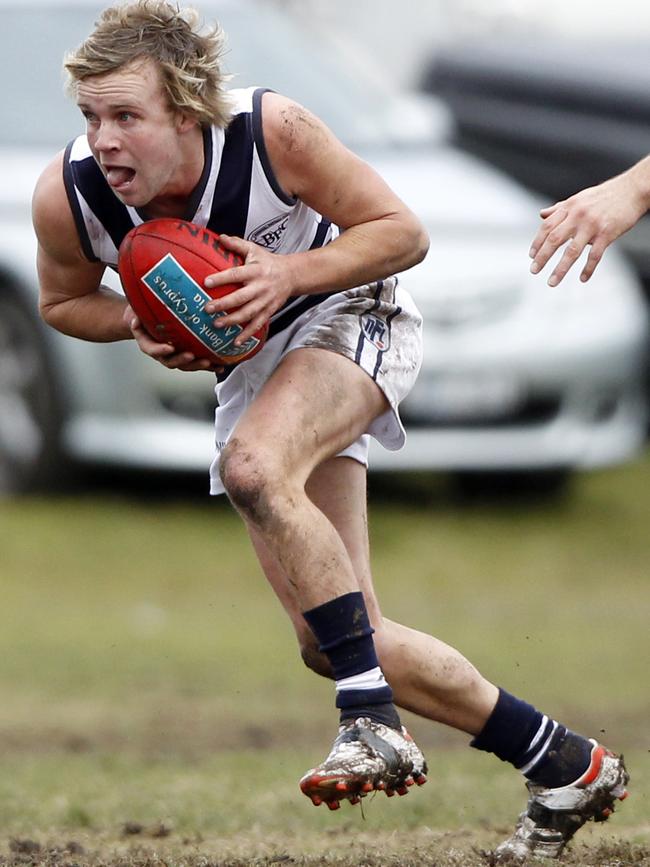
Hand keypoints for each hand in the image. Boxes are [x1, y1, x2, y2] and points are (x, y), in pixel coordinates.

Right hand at [122, 305, 223, 372]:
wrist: (147, 320)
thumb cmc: (142, 315)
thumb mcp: (135, 311)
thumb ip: (135, 314)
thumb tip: (136, 318)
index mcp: (148, 344)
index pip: (152, 350)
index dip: (160, 350)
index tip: (169, 347)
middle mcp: (162, 353)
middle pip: (172, 361)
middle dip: (183, 360)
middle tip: (192, 356)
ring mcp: (176, 355)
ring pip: (186, 365)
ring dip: (198, 365)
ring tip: (209, 362)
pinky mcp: (187, 355)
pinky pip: (198, 362)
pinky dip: (210, 365)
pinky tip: (220, 364)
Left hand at [203, 235, 294, 343]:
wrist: (291, 275)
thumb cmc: (268, 262)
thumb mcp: (254, 249)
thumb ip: (237, 244)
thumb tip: (220, 237)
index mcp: (255, 271)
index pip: (236, 274)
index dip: (221, 278)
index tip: (206, 282)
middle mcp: (261, 287)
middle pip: (241, 298)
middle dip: (224, 304)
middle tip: (207, 308)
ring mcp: (266, 301)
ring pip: (248, 313)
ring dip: (232, 321)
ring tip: (217, 324)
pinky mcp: (269, 311)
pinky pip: (258, 325)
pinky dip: (247, 334)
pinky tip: (236, 342)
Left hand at [528, 170, 648, 284]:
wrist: (632, 189)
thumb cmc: (605, 195)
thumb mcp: (579, 198)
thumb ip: (560, 208)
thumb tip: (542, 214)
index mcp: (570, 207)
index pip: (547, 226)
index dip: (537, 242)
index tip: (531, 255)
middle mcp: (578, 215)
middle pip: (554, 239)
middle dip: (542, 257)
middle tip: (534, 270)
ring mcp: (592, 225)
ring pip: (572, 251)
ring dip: (560, 269)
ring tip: (552, 282)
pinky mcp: (607, 233)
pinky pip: (595, 255)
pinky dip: (588, 269)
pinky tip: (583, 278)